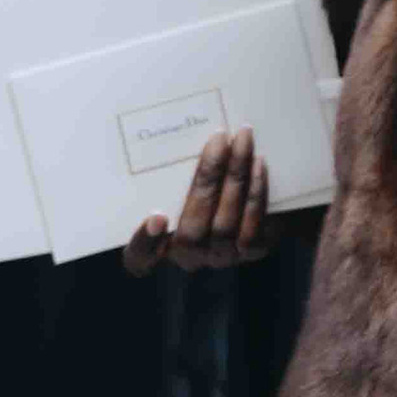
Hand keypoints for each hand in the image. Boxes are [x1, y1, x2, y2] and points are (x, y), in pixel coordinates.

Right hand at [122, 128, 274, 272]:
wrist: (252, 203)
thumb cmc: (203, 187)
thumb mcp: (180, 182)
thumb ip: (174, 174)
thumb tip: (183, 138)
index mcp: (157, 246)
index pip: (139, 256)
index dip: (144, 241)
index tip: (156, 217)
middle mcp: (186, 257)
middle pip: (191, 229)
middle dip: (208, 179)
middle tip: (218, 139)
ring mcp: (219, 257)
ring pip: (224, 226)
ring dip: (235, 178)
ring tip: (242, 142)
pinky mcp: (251, 253)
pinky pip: (253, 229)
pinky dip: (255, 194)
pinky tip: (258, 164)